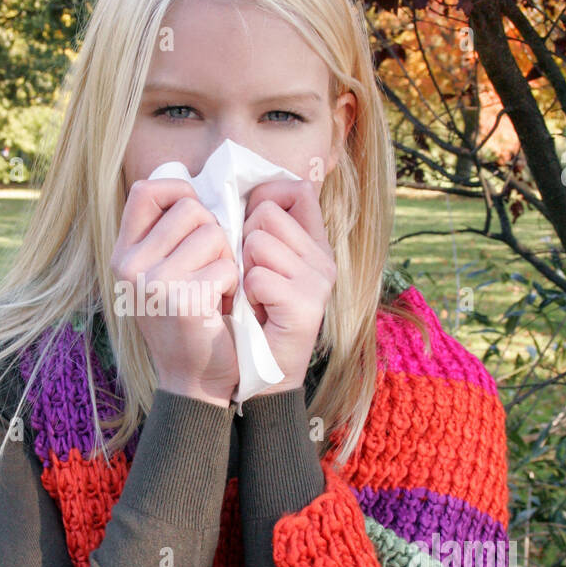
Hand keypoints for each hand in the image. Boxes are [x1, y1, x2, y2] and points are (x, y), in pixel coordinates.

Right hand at [110, 178, 240, 407]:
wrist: (193, 379)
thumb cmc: (186, 321)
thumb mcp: (158, 273)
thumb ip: (163, 234)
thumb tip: (184, 180)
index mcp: (122, 254)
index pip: (145, 190)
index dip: (179, 192)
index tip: (194, 216)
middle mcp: (130, 266)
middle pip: (191, 210)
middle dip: (213, 234)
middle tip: (209, 269)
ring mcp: (153, 283)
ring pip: (214, 235)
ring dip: (226, 261)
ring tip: (214, 289)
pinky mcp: (183, 300)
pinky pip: (227, 267)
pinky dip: (233, 286)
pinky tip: (220, 307)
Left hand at [241, 177, 335, 394]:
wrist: (259, 377)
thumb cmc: (249, 319)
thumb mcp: (257, 266)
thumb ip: (259, 230)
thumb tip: (242, 190)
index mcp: (315, 246)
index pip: (298, 189)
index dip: (264, 198)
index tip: (248, 227)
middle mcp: (323, 260)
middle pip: (268, 212)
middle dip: (244, 240)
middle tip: (249, 277)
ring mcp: (319, 282)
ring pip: (259, 241)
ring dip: (243, 269)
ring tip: (251, 297)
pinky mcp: (307, 305)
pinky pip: (257, 276)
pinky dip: (245, 294)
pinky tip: (254, 313)